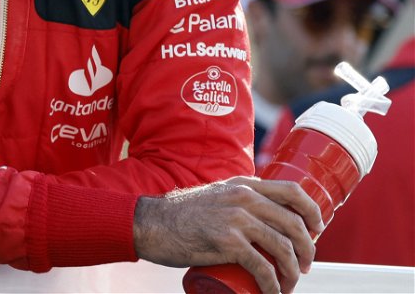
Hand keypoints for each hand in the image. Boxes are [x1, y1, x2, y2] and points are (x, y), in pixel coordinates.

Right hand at [134, 177, 321, 293]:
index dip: (313, 212)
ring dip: (294, 271)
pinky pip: (263, 267)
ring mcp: (236, 219)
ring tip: (289, 283)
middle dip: (308, 249)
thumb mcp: (214, 195)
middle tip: (304, 265)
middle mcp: (243, 198)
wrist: (150, 224)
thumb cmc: (180, 214)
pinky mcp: (227, 242)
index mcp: (242, 185)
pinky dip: (274, 285)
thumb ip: (234, 199)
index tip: (317, 230)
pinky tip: (274, 293)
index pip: (293, 191)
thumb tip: (259, 214)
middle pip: (294, 223)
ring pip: (284, 247)